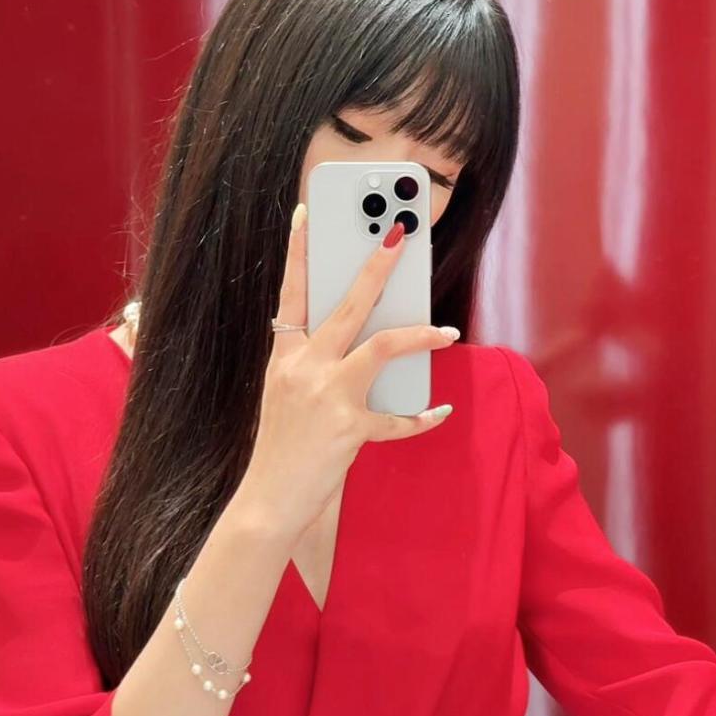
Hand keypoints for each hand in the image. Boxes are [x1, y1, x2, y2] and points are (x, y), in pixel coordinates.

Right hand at [235, 206, 458, 538]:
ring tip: (447, 331)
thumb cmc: (281, 450)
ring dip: (421, 335)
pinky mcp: (350, 430)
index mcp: (284, 358)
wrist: (269, 500)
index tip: (306, 215)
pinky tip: (440, 411)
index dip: (298, 253)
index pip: (291, 294)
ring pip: (383, 347)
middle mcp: (305, 369)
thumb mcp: (285, 397)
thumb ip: (313, 366)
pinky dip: (423, 417)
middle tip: (400, 235)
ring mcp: (328, 397)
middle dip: (377, 266)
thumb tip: (359, 341)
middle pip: (348, 306)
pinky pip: (398, 419)